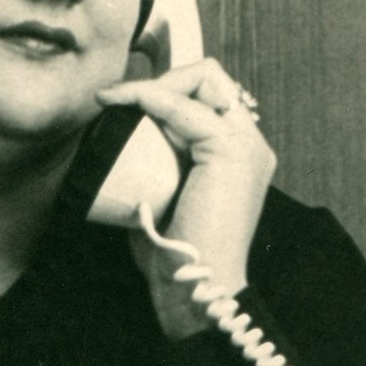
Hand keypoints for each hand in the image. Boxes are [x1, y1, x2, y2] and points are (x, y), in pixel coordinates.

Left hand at [95, 57, 275, 338]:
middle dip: (163, 79)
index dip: (168, 90)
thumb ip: (156, 163)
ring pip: (203, 78)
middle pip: (210, 79)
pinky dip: (147, 97)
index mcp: (238, 156)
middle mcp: (250, 145)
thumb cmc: (173, 253)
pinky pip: (183, 105)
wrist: (192, 287)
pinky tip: (120, 103)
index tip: (120, 100)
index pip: (209, 97)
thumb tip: (117, 136)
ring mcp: (246, 146)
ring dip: (154, 85)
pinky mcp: (232, 151)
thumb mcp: (161, 195)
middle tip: (119, 99)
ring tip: (116, 101)